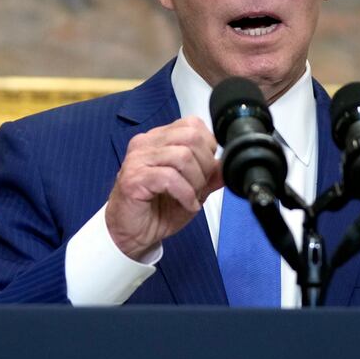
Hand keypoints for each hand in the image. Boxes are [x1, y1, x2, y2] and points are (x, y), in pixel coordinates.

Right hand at [105, 116, 222, 259]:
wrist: (131, 234)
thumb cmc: (156, 210)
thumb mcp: (192, 190)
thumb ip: (210, 176)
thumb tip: (228, 165)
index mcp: (159, 139)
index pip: (192, 124)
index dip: (208, 147)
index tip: (206, 169)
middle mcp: (146, 143)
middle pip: (191, 136)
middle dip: (205, 164)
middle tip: (201, 186)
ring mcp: (138, 159)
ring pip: (182, 156)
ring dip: (195, 181)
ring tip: (192, 196)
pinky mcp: (133, 178)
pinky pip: (169, 177)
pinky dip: (185, 193)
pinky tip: (186, 204)